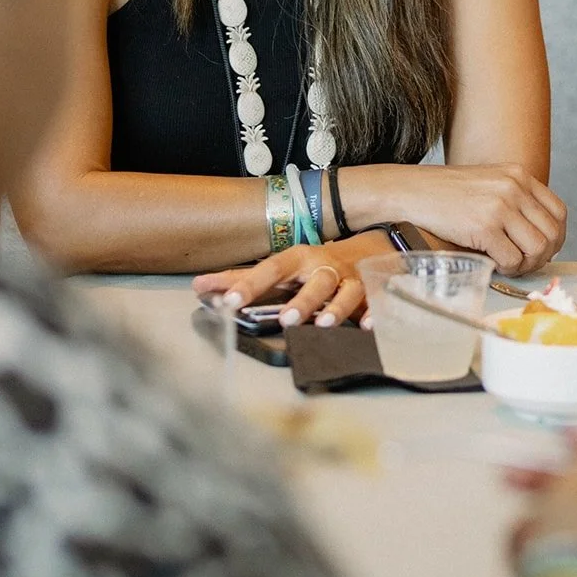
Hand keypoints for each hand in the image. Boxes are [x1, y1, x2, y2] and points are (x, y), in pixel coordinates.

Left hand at [192, 234, 383, 326]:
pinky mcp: (371, 295)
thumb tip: (200, 286)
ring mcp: (350, 281)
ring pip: (345, 292)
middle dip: (301, 299)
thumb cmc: (312, 265)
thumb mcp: (279, 268)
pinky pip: (375, 304)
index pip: (270, 270)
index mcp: (297, 260)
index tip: (228, 302)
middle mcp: (324, 268)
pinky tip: (369, 326)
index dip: (249, 285)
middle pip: (314, 281)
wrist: (366, 250)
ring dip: (335, 308)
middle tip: (285, 319)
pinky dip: (374, 315)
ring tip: (323, 324)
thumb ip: (241, 279)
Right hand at [367, 164, 566, 274]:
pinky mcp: (484, 227)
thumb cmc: (443, 193)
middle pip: (552, 233)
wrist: (409, 191)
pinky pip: (512, 260)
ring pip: (537, 249)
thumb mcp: (487, 183)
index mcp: (518, 174)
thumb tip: (537, 238)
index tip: (542, 249)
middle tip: (523, 263)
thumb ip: (514, 200)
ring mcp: (500, 206)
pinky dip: (507, 269)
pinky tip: (493, 264)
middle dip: (542, 256)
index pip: (558, 211)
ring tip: (508, 265)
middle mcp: (514, 187)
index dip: (555, 237)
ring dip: (526, 264)